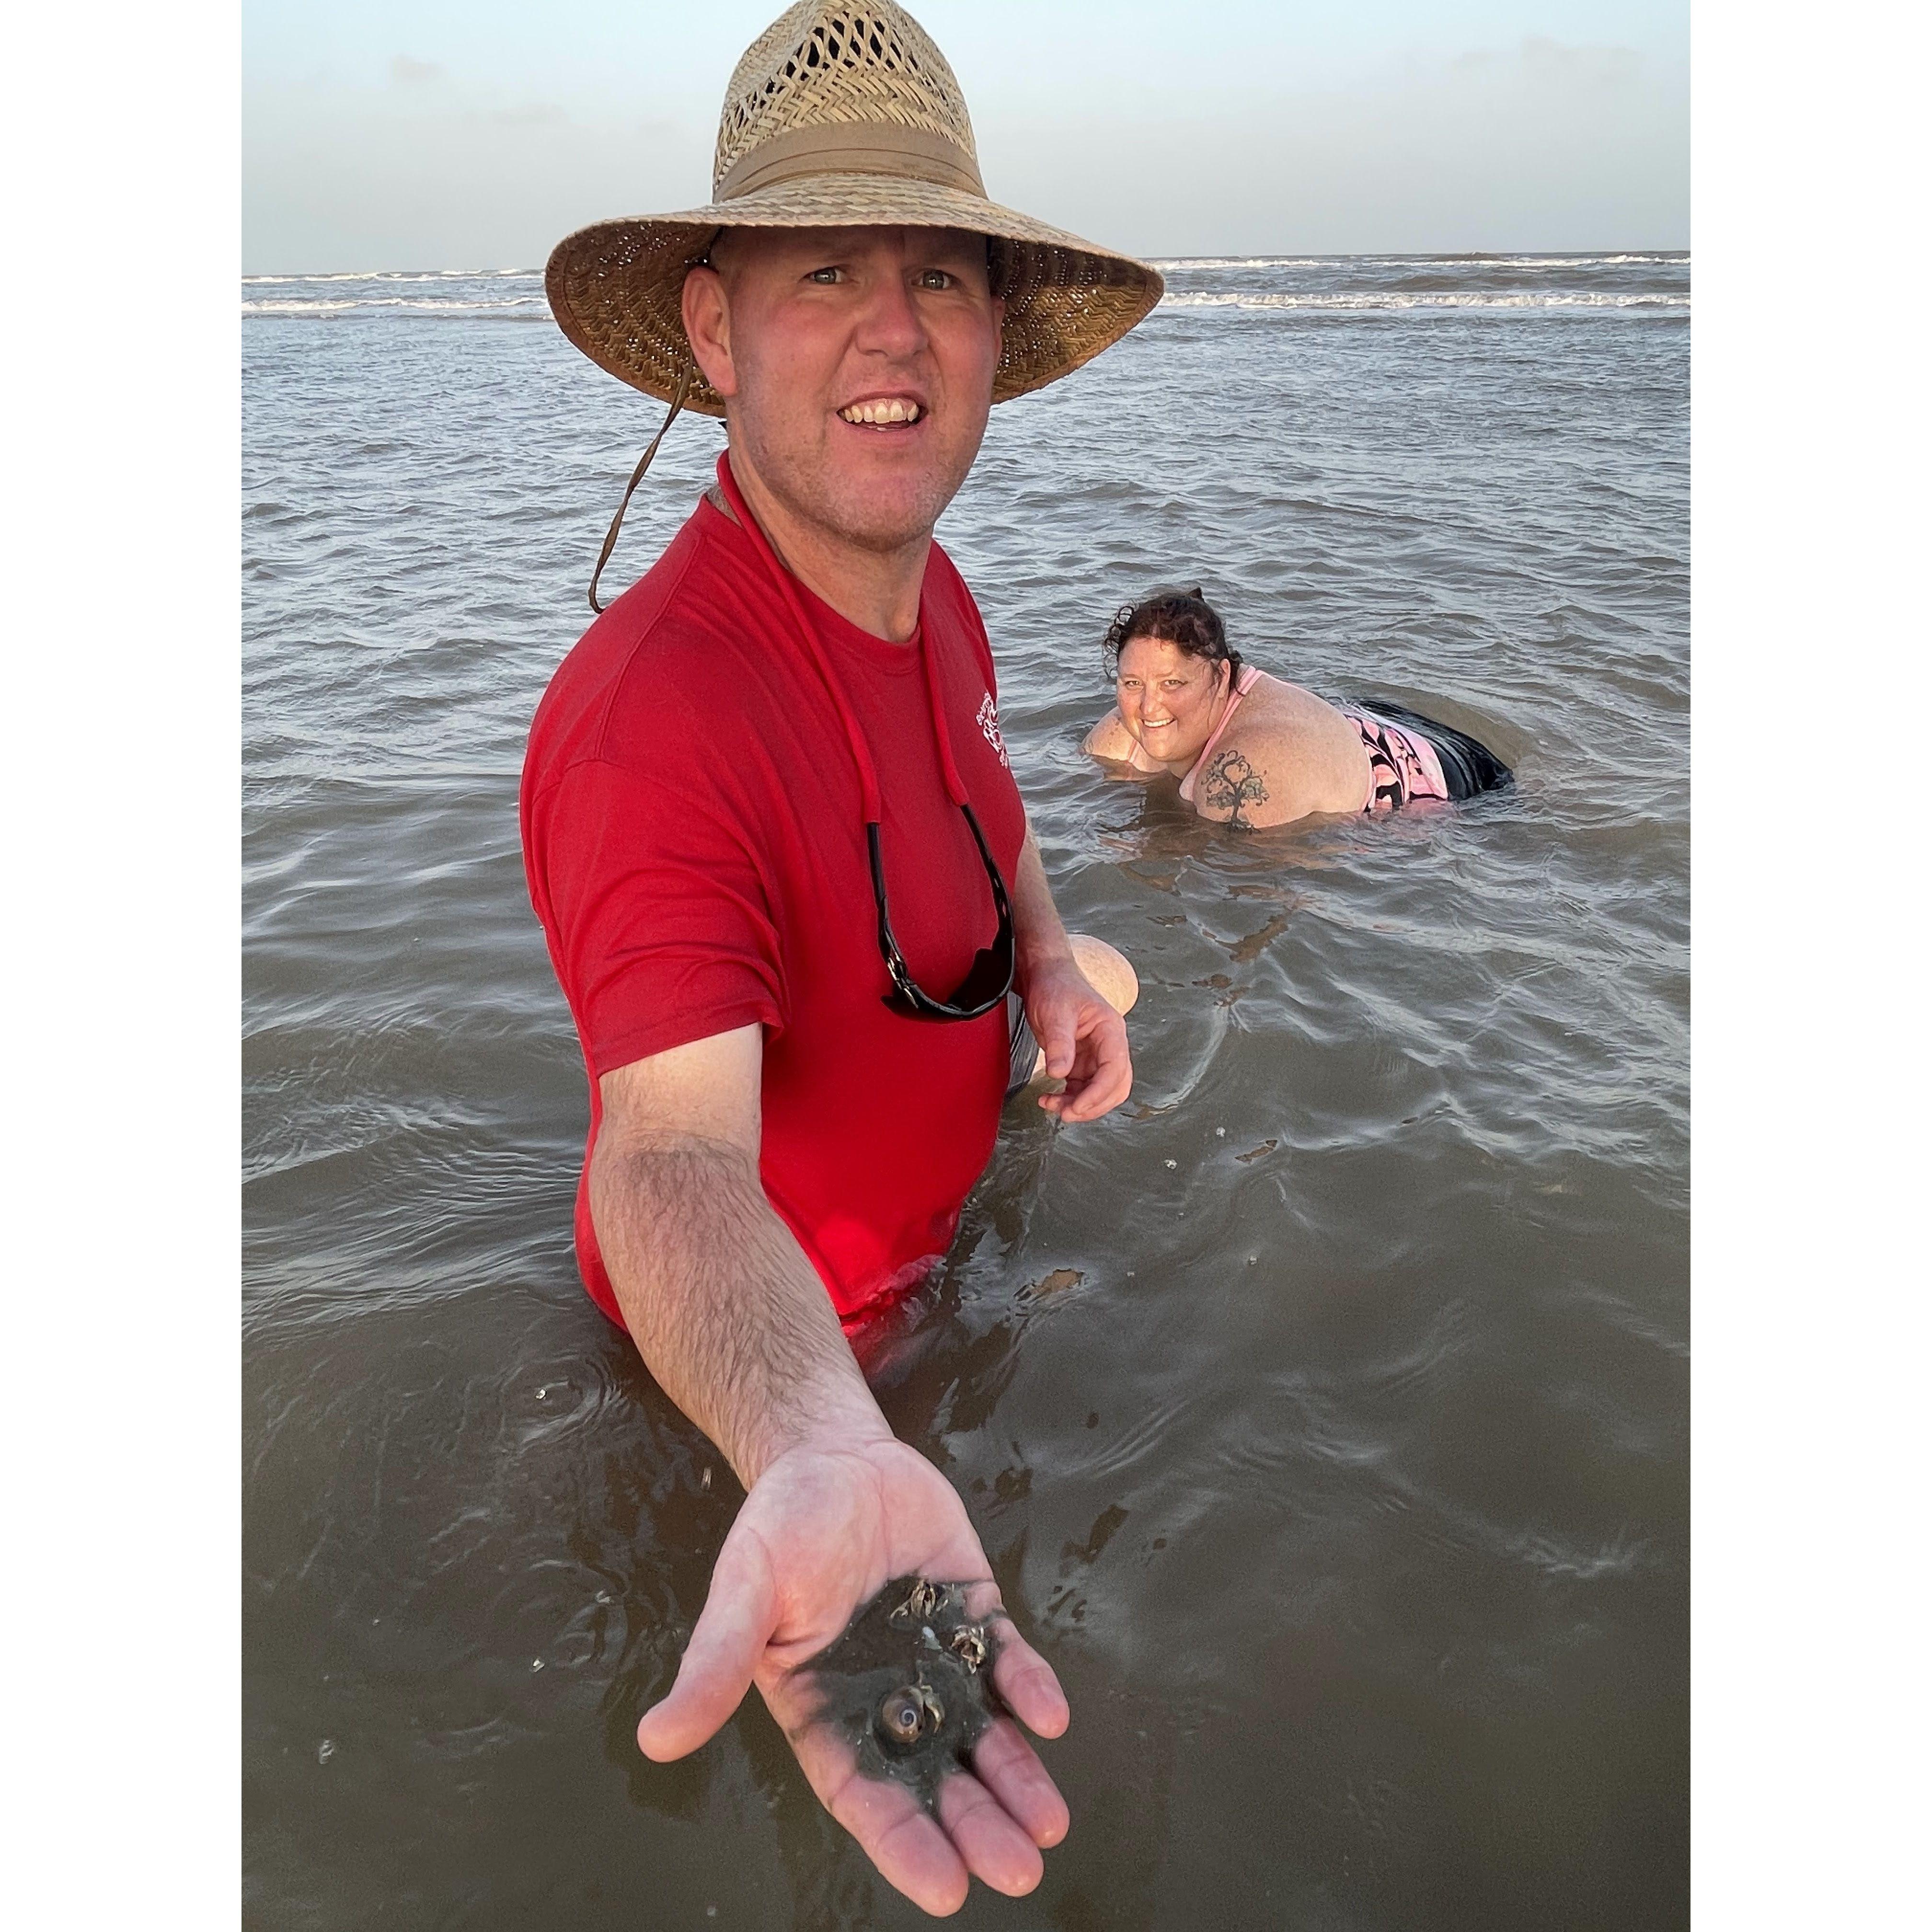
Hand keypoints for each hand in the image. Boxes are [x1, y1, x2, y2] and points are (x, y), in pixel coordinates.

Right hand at [636, 1437, 1070, 1915]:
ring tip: (1050, 1823)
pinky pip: (1008, 1662)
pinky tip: (1050, 1716)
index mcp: (826, 1712)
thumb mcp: (744, 1588)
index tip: (945, 1887)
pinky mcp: (972, 1613)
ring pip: (982, 1733)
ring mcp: (935, 1658)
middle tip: (1019, 1869)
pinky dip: (1030, 1690)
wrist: (831, 1456)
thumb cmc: (779, 1525)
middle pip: (936, 1777)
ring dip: (1018, 1777)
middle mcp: (887, 1698)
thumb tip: (656, 1738)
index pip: (867, 1794)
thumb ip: (715, 1662)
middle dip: (978, 1825)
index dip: (904, 1841)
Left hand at [1022, 955, 1132, 1121]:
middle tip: (1065, 1113)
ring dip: (1079, 1105)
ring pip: (1099, 1091)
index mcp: (1110, 1030)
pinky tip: (1050, 1098)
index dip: (1098, 1093)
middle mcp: (1108, 1045)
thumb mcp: (1055, 1012)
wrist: (1044, 975)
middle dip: (1092, 1105)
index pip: (1115, 1069)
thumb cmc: (1055, 985)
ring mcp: (1096, 1055)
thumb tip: (1059, 1074)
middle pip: (1115, 1086)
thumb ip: (1059, 1043)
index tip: (1077, 1107)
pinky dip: (1069, 1098)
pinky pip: (1082, 1088)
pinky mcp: (1081, 1061)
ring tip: (1051, 1105)